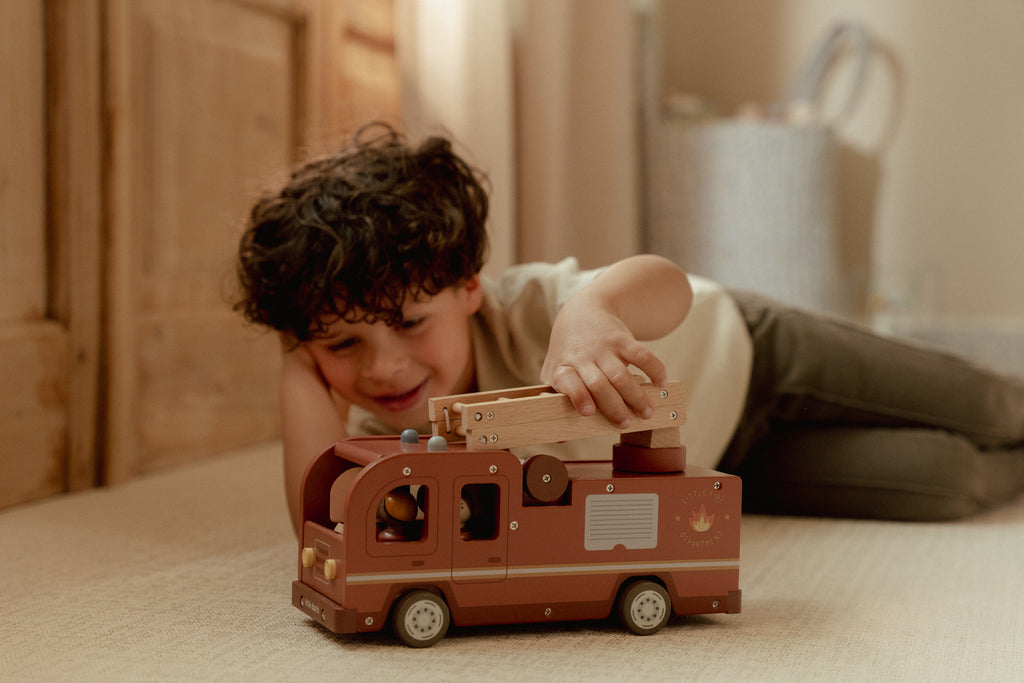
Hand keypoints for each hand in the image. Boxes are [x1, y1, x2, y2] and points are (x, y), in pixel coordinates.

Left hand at [540, 297, 666, 429]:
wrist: (582, 313)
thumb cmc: (568, 352)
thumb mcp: (553, 372)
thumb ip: (555, 401)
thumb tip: (558, 439)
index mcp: (562, 369)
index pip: (568, 382)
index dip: (578, 397)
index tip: (589, 412)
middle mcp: (582, 358)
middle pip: (599, 384)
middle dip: (614, 406)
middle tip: (626, 423)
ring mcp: (602, 348)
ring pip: (620, 374)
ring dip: (636, 395)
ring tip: (647, 412)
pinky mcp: (621, 339)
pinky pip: (641, 354)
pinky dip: (653, 369)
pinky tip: (660, 382)